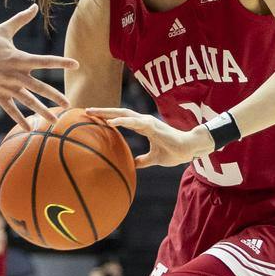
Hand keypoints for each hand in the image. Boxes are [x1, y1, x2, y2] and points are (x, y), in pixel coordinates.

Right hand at [0, 5, 79, 125]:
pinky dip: (19, 119)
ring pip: (29, 102)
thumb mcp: (3, 30)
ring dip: (42, 112)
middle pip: (41, 87)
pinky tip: (28, 129)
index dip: (61, 63)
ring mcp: (7, 87)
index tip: (76, 65)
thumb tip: (34, 6)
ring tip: (55, 121)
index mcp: (20, 59)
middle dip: (56, 96)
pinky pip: (11, 110)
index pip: (46, 61)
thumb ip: (21, 20)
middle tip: (69, 104)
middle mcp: (16, 75)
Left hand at [87, 107, 210, 167]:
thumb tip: (132, 165)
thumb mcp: (154, 158)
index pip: (122, 119)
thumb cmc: (174, 151)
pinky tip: (110, 122)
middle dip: (102, 111)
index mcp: (143, 126)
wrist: (189, 149)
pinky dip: (122, 121)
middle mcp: (144, 121)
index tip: (93, 117)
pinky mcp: (153, 126)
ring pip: (124, 114)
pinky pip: (134, 122)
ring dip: (107, 112)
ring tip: (92, 112)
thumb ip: (143, 160)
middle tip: (85, 110)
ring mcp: (148, 122)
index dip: (107, 116)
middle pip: (119, 113)